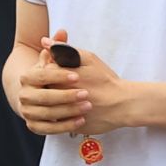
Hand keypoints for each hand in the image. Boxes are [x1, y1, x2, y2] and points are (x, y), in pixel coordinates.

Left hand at [18, 31, 135, 137]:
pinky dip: (64, 114)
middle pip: (44, 88)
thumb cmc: (106, 81)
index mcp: (59, 77)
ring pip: (49, 105)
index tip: (69, 73)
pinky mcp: (66, 125)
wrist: (123, 104)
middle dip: (56, 86)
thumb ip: (64, 49)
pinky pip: (57, 119)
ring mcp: (60, 111)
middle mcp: (56, 94)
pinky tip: (76, 109)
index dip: (54, 70)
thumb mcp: (88, 58)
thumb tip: (44, 41)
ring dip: (58, 101)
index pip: (42, 71)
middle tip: (76, 86)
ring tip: (77, 97)